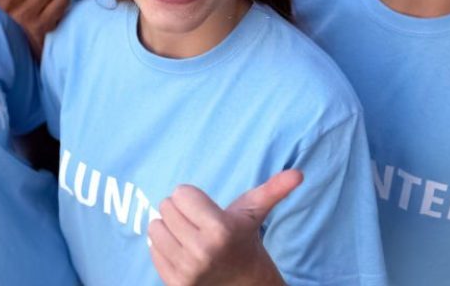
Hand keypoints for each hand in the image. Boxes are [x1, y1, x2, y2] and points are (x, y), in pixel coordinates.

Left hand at [148, 169, 302, 285]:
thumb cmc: (245, 241)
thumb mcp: (255, 214)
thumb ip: (274, 190)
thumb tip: (298, 174)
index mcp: (220, 229)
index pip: (181, 193)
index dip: (193, 198)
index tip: (207, 211)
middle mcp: (201, 251)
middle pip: (166, 207)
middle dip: (181, 211)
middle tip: (199, 223)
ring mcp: (186, 270)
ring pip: (155, 227)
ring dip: (170, 228)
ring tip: (190, 237)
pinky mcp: (174, 284)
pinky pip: (152, 249)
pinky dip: (164, 247)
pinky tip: (183, 253)